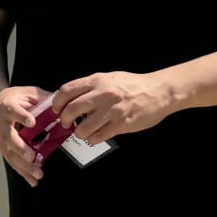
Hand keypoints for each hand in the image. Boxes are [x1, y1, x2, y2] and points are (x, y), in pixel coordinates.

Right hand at [0, 84, 52, 186]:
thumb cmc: (11, 98)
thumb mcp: (27, 92)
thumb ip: (42, 98)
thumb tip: (62, 104)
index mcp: (7, 107)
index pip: (13, 111)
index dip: (21, 116)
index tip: (31, 122)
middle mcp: (1, 124)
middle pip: (8, 137)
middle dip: (19, 148)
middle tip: (31, 156)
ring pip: (9, 153)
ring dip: (23, 165)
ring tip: (37, 173)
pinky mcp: (2, 147)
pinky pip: (11, 160)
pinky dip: (22, 172)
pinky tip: (32, 180)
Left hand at [50, 70, 174, 144]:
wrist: (160, 91)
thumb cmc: (133, 85)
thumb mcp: (109, 78)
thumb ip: (90, 86)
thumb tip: (69, 97)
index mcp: (97, 81)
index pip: (67, 91)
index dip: (57, 102)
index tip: (56, 109)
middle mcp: (103, 94)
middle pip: (71, 110)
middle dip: (64, 120)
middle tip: (66, 123)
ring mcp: (112, 110)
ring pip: (83, 128)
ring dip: (78, 133)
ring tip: (82, 131)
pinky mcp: (122, 124)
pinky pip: (98, 137)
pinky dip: (92, 139)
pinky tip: (95, 136)